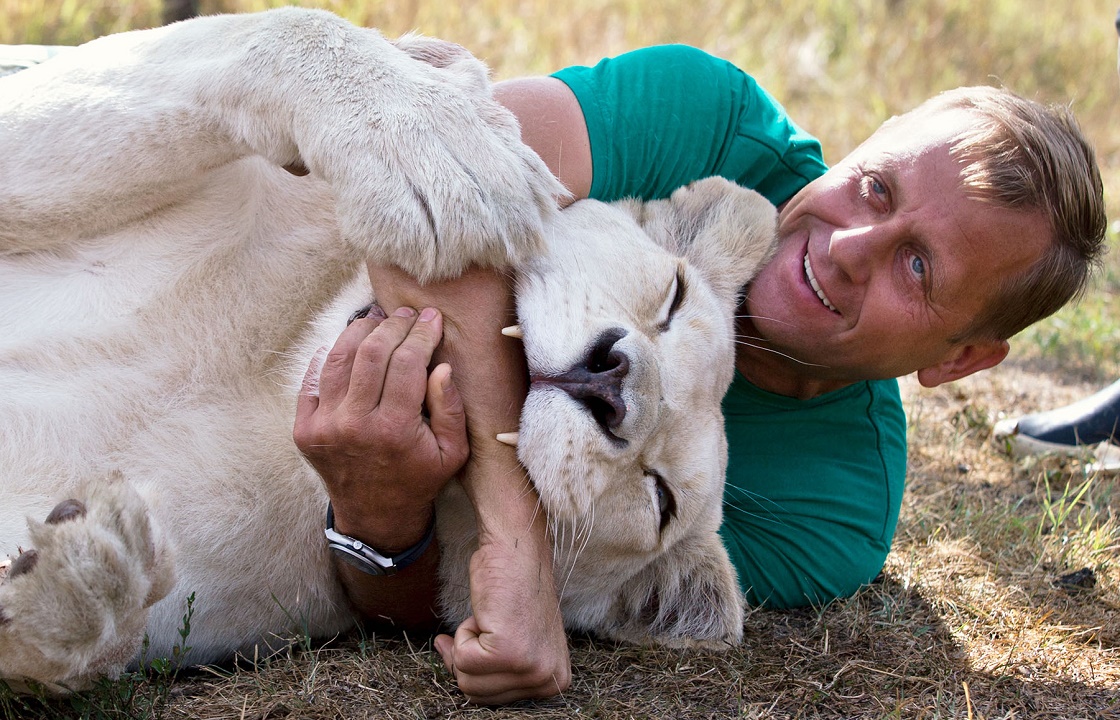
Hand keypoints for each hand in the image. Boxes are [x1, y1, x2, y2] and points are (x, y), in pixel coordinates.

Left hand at [293, 305, 468, 547]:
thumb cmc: (419, 478)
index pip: (408, 362)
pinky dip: (329, 355)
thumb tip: (441, 366)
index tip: (432, 319)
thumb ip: (450, 408)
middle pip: (372, 353)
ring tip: (378, 320)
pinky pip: (312, 378)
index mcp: (395, 429)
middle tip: (407, 315)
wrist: (375, 516)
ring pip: (339, 358)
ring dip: (360, 331)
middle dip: (393, 325)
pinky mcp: (304, 428)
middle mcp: (355, 425)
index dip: (422, 334)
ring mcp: (324, 426)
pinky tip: (349, 344)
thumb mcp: (452, 451)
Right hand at [434, 523, 570, 703]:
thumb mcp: (515, 640)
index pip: (497, 699)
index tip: (485, 640)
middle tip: (486, 625)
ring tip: (490, 619)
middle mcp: (549, 679)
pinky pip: (462, 659)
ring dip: (466, 645)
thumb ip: (497, 667)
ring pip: (467, 681)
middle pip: (479, 695)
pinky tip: (486, 613)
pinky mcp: (508, 652)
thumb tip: (451, 666)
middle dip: (471, 657)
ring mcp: (531, 667)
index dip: (480, 670)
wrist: (517, 549)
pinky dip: (463, 633)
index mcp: (556, 680)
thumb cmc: (513, 588)